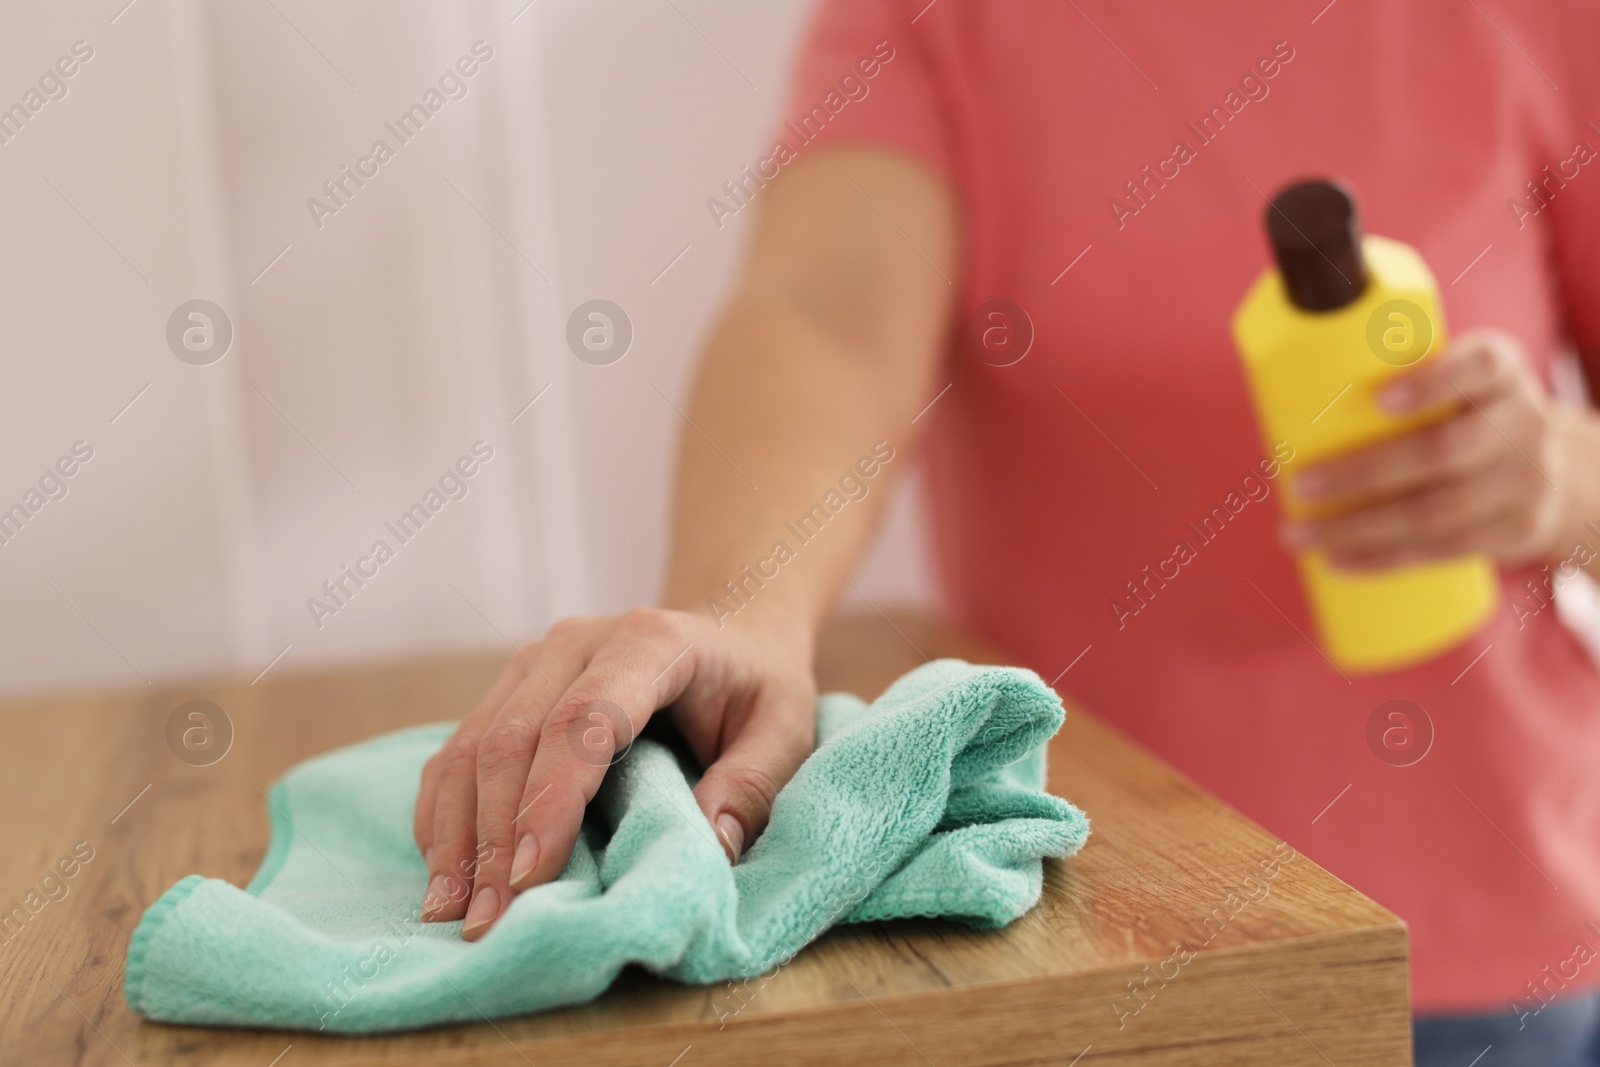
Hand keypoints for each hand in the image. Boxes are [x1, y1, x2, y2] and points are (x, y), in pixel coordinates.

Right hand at [412, 608, 815, 939]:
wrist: (729, 627)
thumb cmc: (757, 687)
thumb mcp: (786, 730)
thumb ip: (752, 785)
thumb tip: (706, 847)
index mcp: (649, 641)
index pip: (583, 721)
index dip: (551, 799)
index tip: (531, 876)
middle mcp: (577, 642)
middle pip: (514, 738)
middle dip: (494, 836)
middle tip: (486, 921)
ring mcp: (534, 662)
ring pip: (473, 746)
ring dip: (457, 834)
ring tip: (449, 913)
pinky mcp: (510, 688)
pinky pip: (459, 750)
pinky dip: (444, 813)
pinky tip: (444, 873)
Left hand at [1282, 328, 1572, 569]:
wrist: (1565, 472)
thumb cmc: (1471, 416)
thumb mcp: (1460, 384)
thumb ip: (1398, 378)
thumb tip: (1281, 399)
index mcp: (1502, 373)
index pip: (1480, 365)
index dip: (1432, 382)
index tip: (1378, 400)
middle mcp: (1523, 424)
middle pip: (1443, 451)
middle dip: (1363, 473)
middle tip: (1299, 483)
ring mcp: (1526, 481)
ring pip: (1437, 511)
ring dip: (1358, 528)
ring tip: (1298, 534)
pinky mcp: (1518, 530)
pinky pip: (1445, 549)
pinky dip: (1384, 558)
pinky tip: (1338, 559)